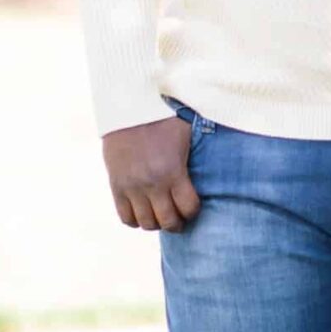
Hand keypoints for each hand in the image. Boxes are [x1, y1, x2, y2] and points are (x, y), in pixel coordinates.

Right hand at [102, 117, 200, 232]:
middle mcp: (152, 183)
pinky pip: (125, 216)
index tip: (192, 207)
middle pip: (167, 221)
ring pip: (146, 223)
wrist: (128, 108)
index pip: (188, 208)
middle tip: (179, 219)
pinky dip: (135, 220)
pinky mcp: (116, 186)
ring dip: (156, 223)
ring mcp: (132, 186)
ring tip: (160, 215)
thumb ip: (194, 159)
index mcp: (173, 171)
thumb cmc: (163, 118)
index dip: (193, 211)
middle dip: (177, 223)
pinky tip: (142, 212)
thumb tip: (214, 171)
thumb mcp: (186, 136)